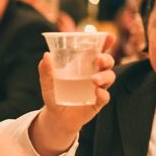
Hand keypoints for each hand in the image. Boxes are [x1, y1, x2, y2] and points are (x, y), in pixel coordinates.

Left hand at [30, 36, 115, 155]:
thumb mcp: (47, 83)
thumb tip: (46, 55)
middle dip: (106, 58)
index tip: (109, 37)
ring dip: (104, 76)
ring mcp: (98, 88)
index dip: (105, 43)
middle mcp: (94, 74)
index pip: (97, 51)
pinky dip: (103, 94)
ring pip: (109, 78)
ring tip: (94, 80)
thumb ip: (46, 71)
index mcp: (84, 65)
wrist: (57, 118)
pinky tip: (97, 93)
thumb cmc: (55, 95)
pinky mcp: (98, 102)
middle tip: (99, 59)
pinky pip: (105, 97)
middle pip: (107, 62)